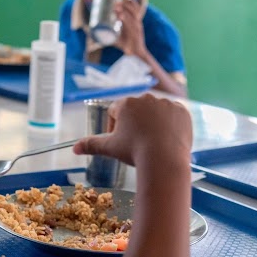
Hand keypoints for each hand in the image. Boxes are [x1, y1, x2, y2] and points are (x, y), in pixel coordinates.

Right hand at [73, 94, 191, 166]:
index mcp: (126, 104)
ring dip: (152, 123)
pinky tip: (167, 138)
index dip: (114, 126)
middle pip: (136, 110)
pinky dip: (170, 124)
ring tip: (153, 142)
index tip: (120, 140)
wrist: (165, 159)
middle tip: (136, 143)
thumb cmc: (135, 152)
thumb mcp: (110, 148)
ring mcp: (165, 103)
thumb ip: (91, 145)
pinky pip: (173, 115)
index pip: (115, 111)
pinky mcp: (182, 110)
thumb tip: (74, 148)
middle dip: (134, 124)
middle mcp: (145, 98)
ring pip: (155, 112)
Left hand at [114, 0, 147, 59]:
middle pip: (133, 10)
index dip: (130, 1)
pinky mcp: (136, 34)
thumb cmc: (126, 45)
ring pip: (131, 16)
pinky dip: (125, 20)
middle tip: (116, 1)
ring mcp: (137, 28)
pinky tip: (120, 16)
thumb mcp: (117, 37)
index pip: (134, 9)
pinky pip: (131, 25)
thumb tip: (95, 33)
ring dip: (124, 10)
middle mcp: (137, 23)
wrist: (135, 55)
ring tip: (116, 6)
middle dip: (126, 4)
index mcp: (135, 22)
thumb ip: (109, 34)